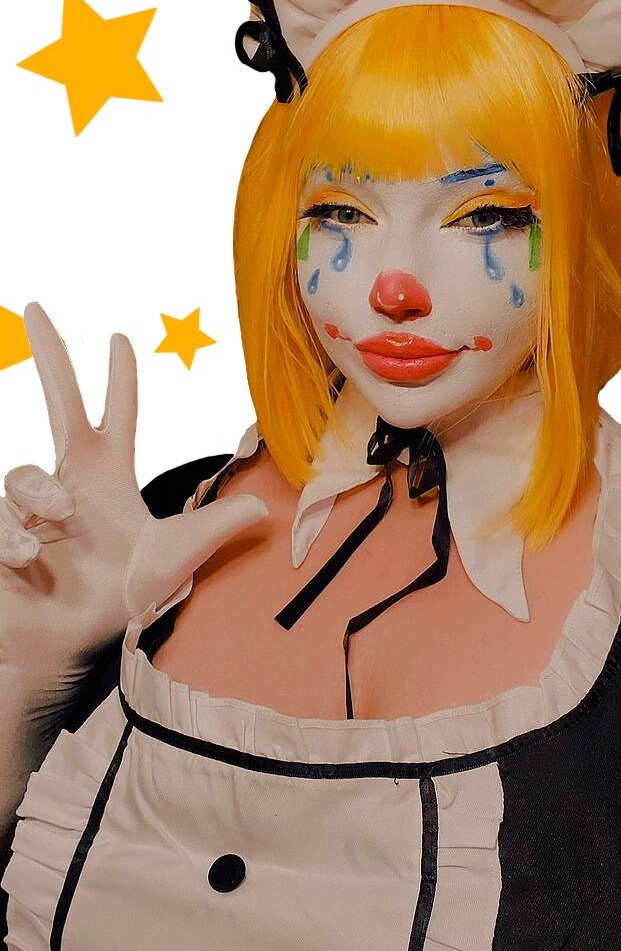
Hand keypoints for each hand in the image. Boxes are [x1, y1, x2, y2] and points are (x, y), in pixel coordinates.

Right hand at [0, 303, 267, 830]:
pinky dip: (14, 538)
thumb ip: (214, 530)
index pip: (116, 415)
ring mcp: (31, 506)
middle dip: (52, 355)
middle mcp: (69, 481)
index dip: (119, 378)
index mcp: (108, 477)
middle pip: (59, 404)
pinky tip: (29, 563)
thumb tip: (264, 508)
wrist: (70, 644)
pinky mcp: (2, 532)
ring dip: (40, 499)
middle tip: (37, 305)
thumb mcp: (174, 559)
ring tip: (57, 531)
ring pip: (24, 474)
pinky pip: (1, 519)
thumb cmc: (119, 600)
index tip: (122, 338)